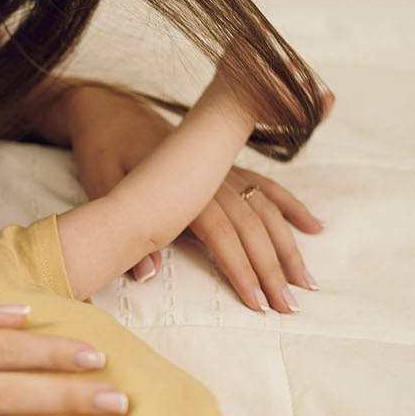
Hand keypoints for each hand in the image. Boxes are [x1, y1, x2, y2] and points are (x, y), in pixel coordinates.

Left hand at [66, 85, 327, 312]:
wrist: (107, 109)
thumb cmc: (103, 146)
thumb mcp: (101, 182)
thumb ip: (125, 226)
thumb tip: (147, 274)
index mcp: (182, 183)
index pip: (221, 234)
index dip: (240, 269)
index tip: (257, 302)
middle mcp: (210, 175)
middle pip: (252, 226)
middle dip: (273, 268)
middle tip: (291, 306)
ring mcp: (220, 168)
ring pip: (264, 209)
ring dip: (288, 244)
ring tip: (307, 280)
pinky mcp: (222, 164)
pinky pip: (264, 186)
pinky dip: (289, 206)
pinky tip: (314, 226)